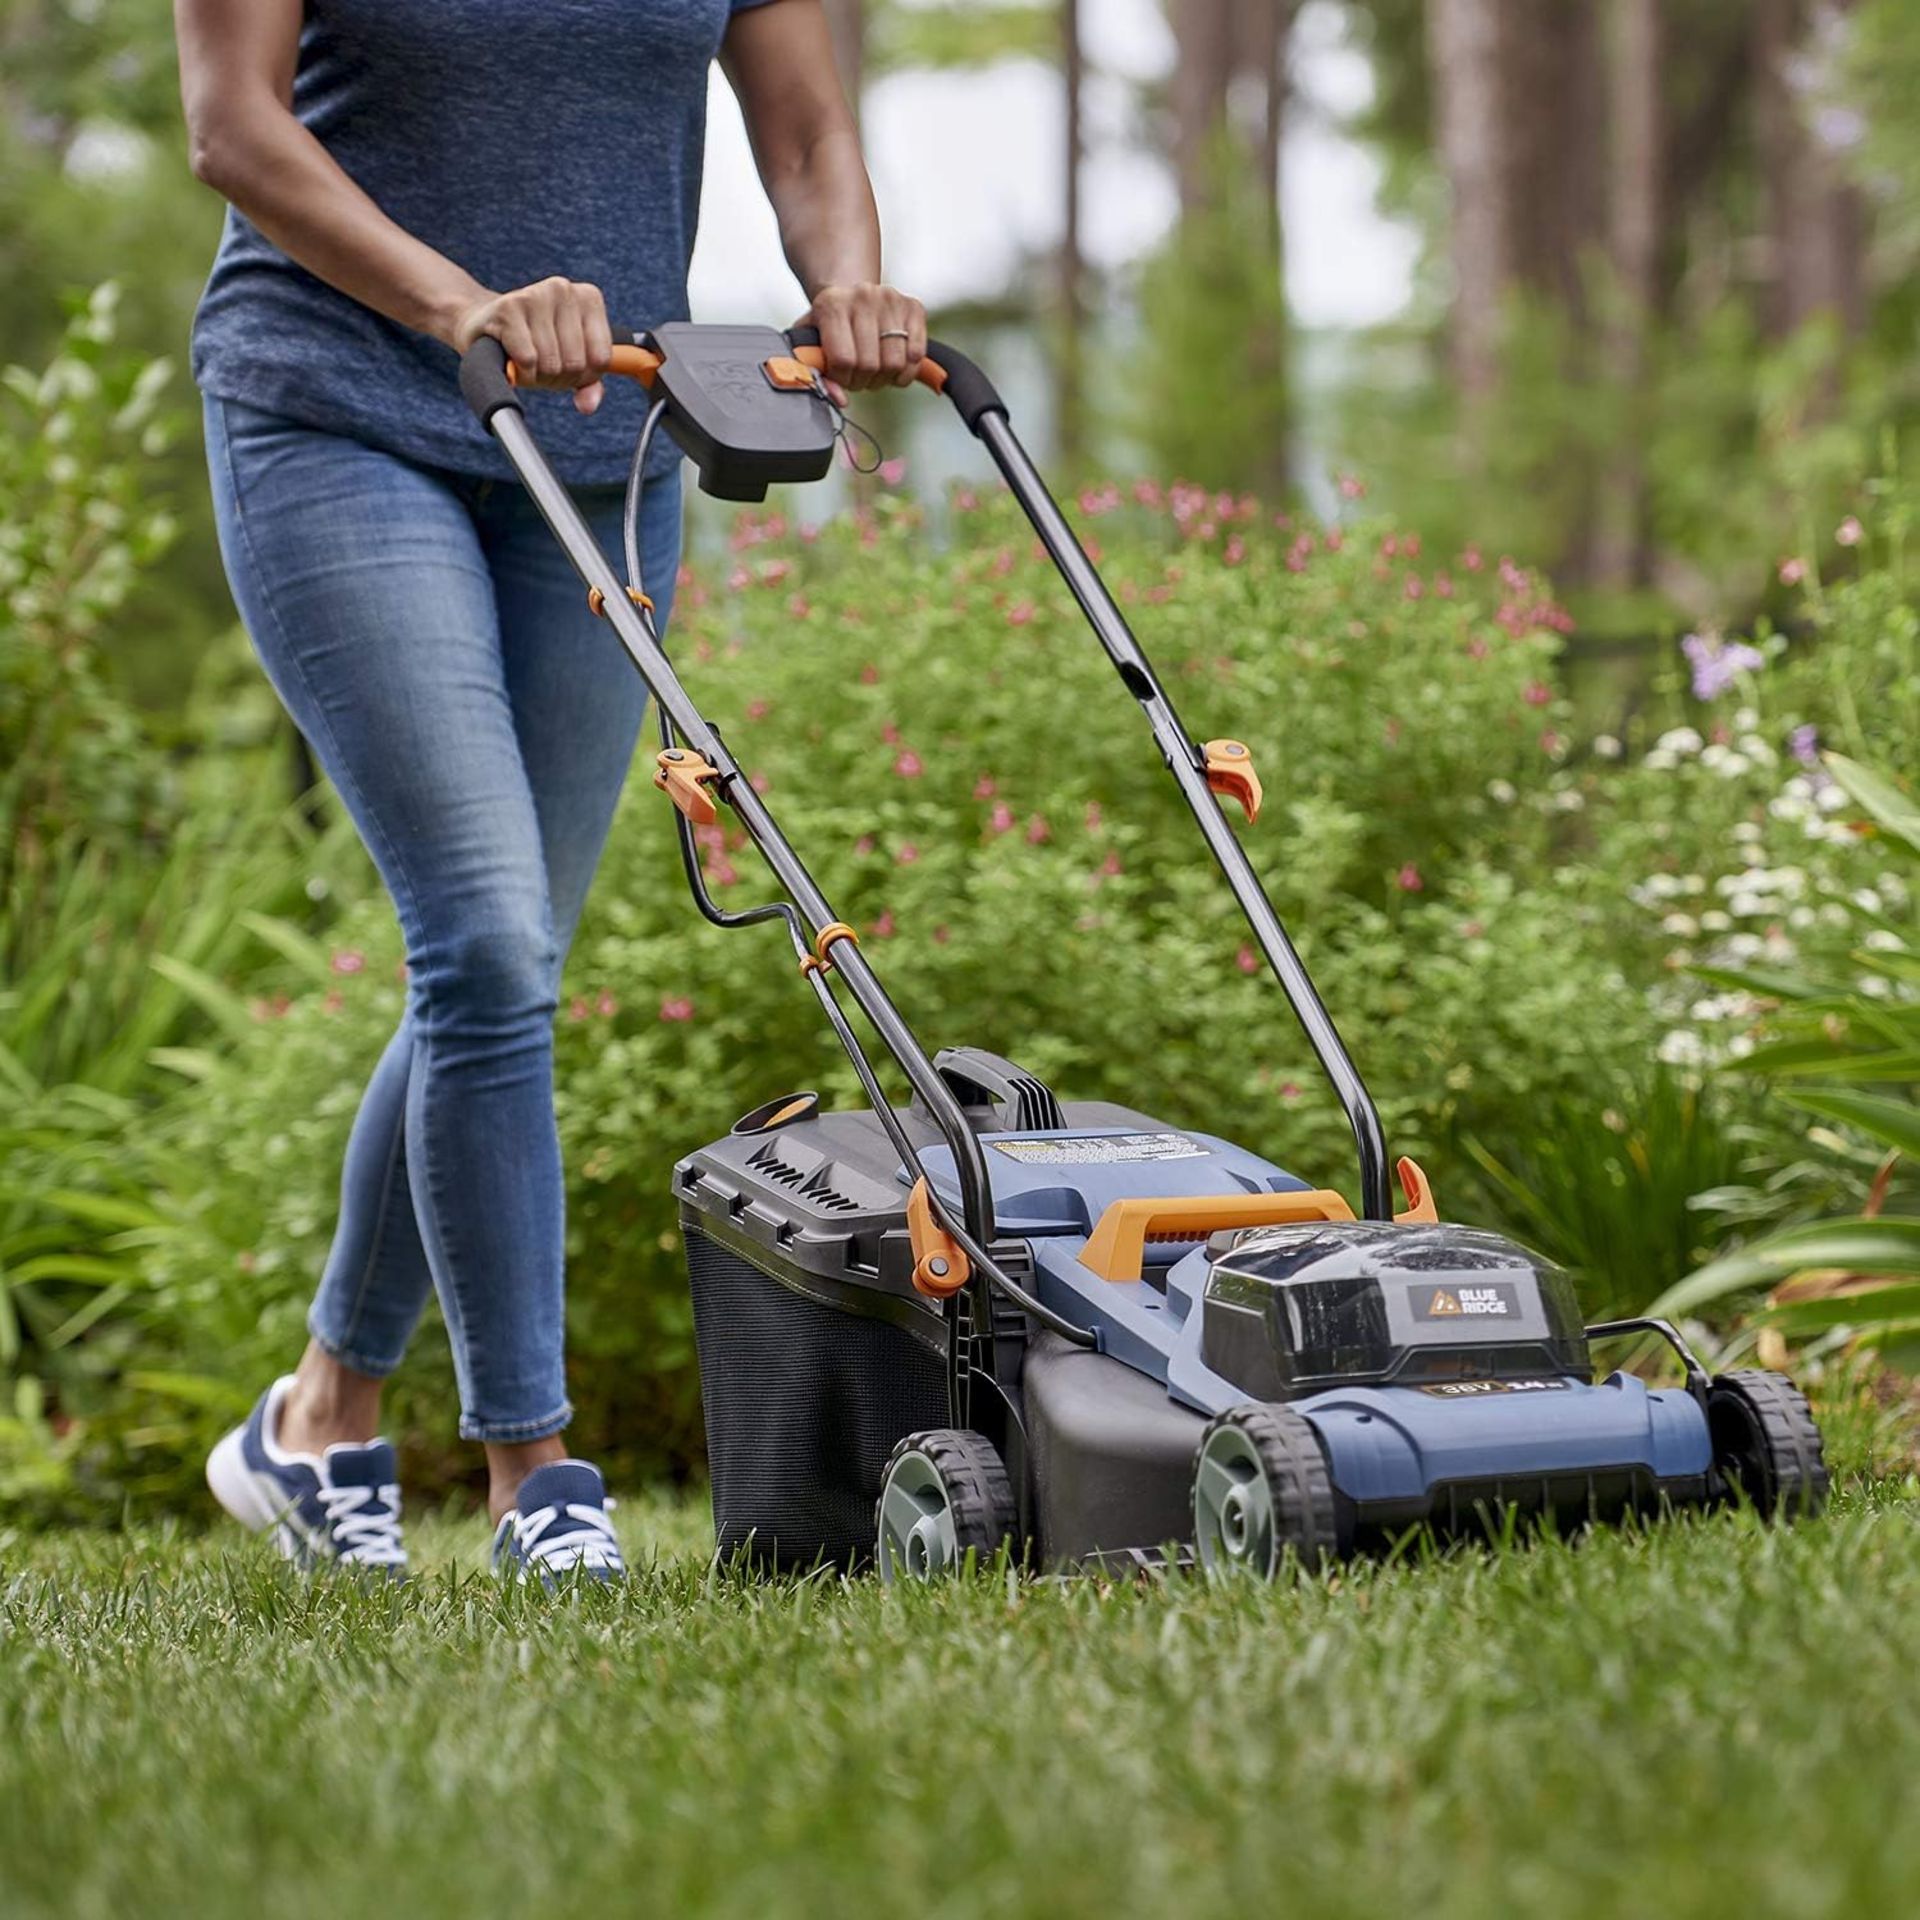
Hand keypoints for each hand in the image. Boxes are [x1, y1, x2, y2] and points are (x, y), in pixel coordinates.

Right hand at [450, 278, 612, 414]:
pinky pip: (528, 360)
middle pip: (576, 363)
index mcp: (589, 298)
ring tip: (526, 361)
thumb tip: (589, 405)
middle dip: (558, 377)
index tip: (567, 366)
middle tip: (542, 365)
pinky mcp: (508, 307)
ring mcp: (535, 294)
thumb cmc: (535, 344)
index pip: (602, 359)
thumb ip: (589, 385)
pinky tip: (513, 359)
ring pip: (551, 363)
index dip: (583, 376)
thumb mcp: (569, 363)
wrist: (485, 327)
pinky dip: (521, 372)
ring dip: (537, 376)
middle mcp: (563, 289)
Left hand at [798, 283, 926, 393]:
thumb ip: (817, 374)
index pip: (844, 360)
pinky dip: (906, 371)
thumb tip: (841, 400)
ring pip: (895, 363)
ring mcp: (891, 300)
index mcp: (832, 305)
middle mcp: (863, 297)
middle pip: (870, 365)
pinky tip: (893, 366)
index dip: (843, 379)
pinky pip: (916, 356)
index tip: (840, 375)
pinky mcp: (914, 307)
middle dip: (863, 381)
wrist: (851, 296)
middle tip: (858, 374)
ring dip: (884, 378)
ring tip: (874, 370)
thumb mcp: (812, 345)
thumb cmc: (830, 324)